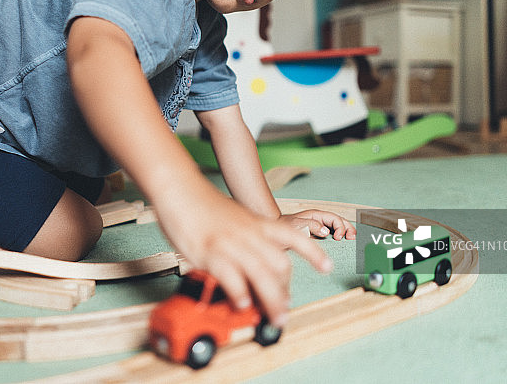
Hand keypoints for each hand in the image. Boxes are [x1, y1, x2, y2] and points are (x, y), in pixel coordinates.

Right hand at [155, 188, 333, 327]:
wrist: (180, 189)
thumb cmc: (203, 204)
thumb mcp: (234, 217)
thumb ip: (246, 236)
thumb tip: (252, 257)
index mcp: (257, 223)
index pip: (294, 237)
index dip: (313, 253)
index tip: (327, 267)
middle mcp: (249, 233)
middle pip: (280, 266)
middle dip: (285, 292)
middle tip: (283, 310)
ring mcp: (232, 243)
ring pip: (262, 276)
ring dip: (271, 301)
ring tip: (273, 317)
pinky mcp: (212, 252)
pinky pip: (233, 279)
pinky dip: (240, 294)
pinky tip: (242, 303)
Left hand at [281, 209, 355, 239]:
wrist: (273, 234)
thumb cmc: (283, 227)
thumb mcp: (296, 224)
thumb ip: (311, 225)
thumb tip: (326, 231)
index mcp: (316, 215)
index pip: (334, 218)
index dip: (340, 227)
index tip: (338, 238)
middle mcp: (320, 221)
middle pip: (339, 222)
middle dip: (348, 228)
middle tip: (352, 238)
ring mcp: (319, 229)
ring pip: (337, 229)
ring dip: (346, 233)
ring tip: (352, 240)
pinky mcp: (318, 237)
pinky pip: (331, 237)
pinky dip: (339, 240)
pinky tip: (343, 245)